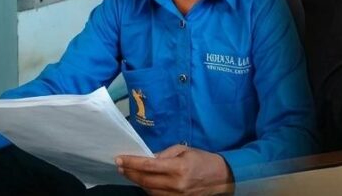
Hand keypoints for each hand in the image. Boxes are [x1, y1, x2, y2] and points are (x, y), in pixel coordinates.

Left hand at [116, 144, 232, 194]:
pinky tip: (144, 182)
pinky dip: (148, 189)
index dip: (132, 162)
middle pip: (145, 180)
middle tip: (120, 166)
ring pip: (148, 190)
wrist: (221, 178)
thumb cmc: (203, 160)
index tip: (120, 159)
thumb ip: (165, 154)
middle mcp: (175, 184)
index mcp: (179, 167)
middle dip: (130, 172)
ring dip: (137, 181)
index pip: (149, 165)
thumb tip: (147, 158)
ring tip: (130, 173)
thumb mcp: (185, 150)